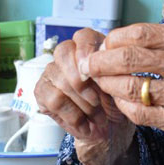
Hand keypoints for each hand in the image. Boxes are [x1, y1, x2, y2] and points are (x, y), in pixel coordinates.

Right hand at [34, 28, 136, 164]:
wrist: (111, 128)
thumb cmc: (116, 102)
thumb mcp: (121, 86)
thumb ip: (111, 73)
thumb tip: (100, 71)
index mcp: (90, 47)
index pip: (83, 36)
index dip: (87, 50)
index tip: (96, 71)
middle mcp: (67, 55)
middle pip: (64, 54)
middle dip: (83, 83)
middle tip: (99, 102)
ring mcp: (52, 72)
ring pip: (61, 81)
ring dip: (83, 104)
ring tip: (98, 117)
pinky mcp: (42, 91)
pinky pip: (54, 100)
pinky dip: (73, 116)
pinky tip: (85, 124)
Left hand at [78, 22, 163, 164]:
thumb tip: (120, 38)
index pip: (141, 33)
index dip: (114, 39)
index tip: (102, 45)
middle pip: (131, 58)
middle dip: (101, 61)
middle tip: (88, 65)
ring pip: (132, 86)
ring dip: (108, 84)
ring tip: (99, 82)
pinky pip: (141, 112)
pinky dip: (124, 105)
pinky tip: (120, 100)